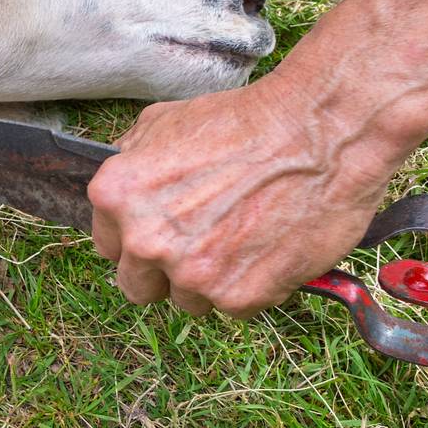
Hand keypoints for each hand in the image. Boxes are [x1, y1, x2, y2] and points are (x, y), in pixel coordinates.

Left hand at [85, 76, 407, 318]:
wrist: (319, 134)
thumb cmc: (246, 122)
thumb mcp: (164, 121)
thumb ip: (132, 159)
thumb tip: (125, 179)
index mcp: (117, 197)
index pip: (109, 247)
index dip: (138, 240)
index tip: (162, 234)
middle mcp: (145, 240)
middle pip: (138, 285)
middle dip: (164, 271)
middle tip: (201, 245)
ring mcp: (191, 273)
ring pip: (188, 300)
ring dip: (210, 281)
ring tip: (243, 239)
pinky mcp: (238, 296)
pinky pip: (234, 307)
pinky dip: (252, 286)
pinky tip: (268, 248)